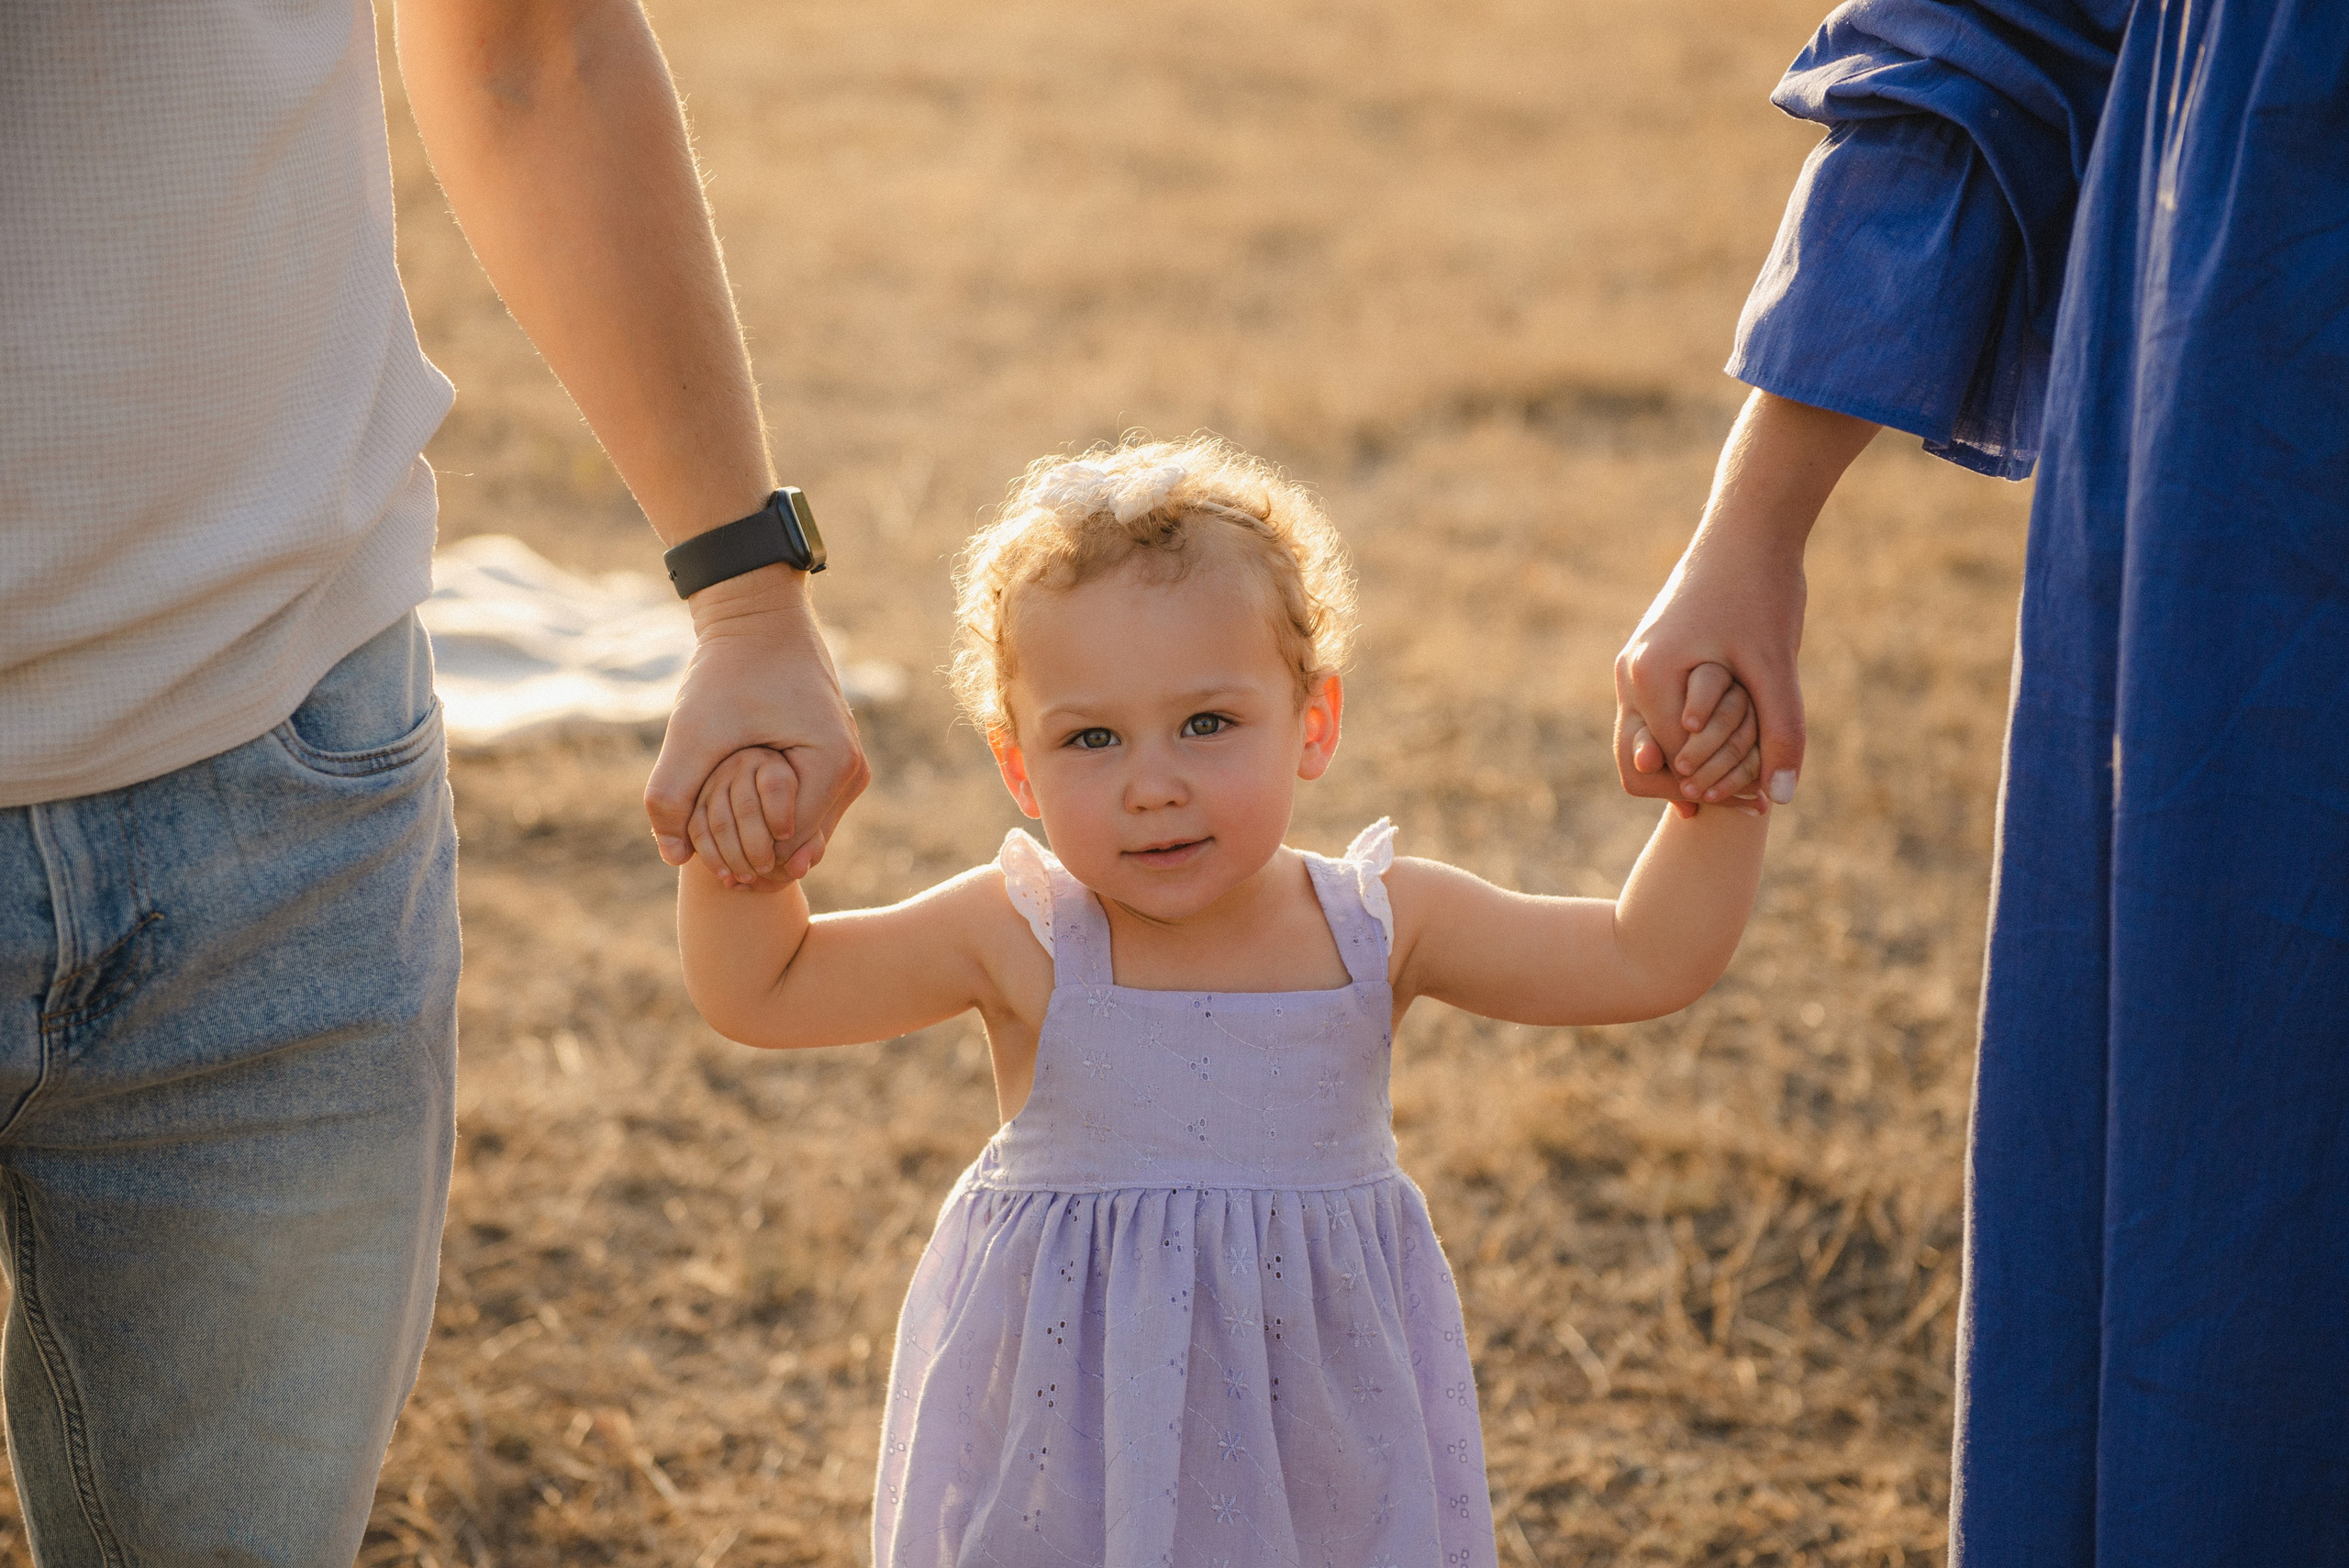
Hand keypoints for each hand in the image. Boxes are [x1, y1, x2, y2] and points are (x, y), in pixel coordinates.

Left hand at [645, 565, 869, 878]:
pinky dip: (774, 817)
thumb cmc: (728, 670)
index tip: (706, 858)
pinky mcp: (838, 762)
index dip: (744, 861)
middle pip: (802, 846)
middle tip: (708, 854)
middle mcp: (854, 771)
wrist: (759, 617)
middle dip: (755, 852)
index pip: (789, 847)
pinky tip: (735, 809)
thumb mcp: (692, 732)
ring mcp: (851, 767)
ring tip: (718, 830)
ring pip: (805, 832)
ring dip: (763, 836)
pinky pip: (806, 809)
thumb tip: (673, 857)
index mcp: (834, 765)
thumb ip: (672, 795)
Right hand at [1613, 390, 1874, 810]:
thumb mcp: (1777, 667)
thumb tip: (1780, 801)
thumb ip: (1781, 732)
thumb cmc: (1761, 591)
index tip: (1758, 808)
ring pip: (1648, 743)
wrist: (1747, 529)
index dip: (1717, 791)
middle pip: (1643, 764)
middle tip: (1751, 805)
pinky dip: (1692, 738)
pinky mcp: (1649, 659)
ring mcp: (1633, 667)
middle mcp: (1629, 674)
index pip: (1671, 764)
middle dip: (1696, 785)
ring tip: (1743, 784)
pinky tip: (1733, 748)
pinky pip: (1659, 717)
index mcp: (1649, 677)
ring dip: (1693, 763)